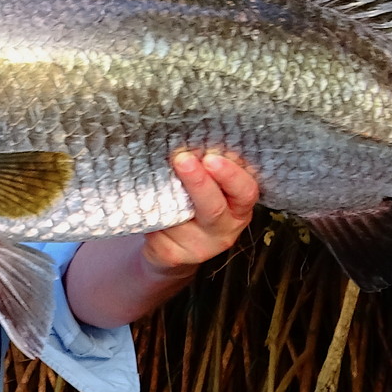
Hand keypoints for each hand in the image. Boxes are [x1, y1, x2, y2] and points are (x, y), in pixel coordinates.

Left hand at [143, 150, 259, 272]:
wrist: (173, 246)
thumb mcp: (208, 187)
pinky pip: (159, 230)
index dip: (231, 175)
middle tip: (182, 159)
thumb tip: (191, 137)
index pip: (245, 192)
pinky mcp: (172, 255)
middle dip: (198, 182)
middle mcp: (224, 230)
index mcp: (238, 207)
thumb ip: (208, 168)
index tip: (211, 158)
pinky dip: (151, 212)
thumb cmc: (192, 204)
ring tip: (155, 176)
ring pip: (180, 217)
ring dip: (166, 196)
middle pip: (214, 208)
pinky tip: (147, 202)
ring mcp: (199, 247)